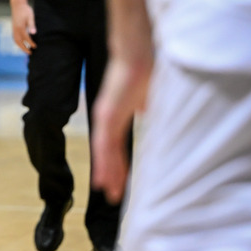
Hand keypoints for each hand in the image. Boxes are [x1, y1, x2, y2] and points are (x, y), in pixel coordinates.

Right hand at [11, 2, 36, 52]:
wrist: (18, 5)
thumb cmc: (25, 10)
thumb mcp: (30, 16)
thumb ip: (32, 25)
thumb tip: (33, 33)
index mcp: (20, 27)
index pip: (26, 38)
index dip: (30, 43)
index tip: (35, 47)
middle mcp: (16, 29)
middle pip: (19, 42)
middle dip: (24, 48)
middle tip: (30, 53)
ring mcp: (13, 29)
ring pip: (16, 41)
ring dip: (20, 47)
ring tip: (25, 50)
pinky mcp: (13, 28)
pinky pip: (14, 38)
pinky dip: (18, 43)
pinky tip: (21, 44)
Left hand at [92, 51, 152, 203]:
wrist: (136, 55)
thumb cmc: (143, 71)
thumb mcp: (146, 95)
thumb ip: (144, 105)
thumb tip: (147, 111)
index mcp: (115, 114)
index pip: (115, 144)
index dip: (117, 162)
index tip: (119, 179)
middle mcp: (106, 118)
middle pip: (108, 153)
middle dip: (112, 174)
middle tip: (113, 195)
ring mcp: (105, 117)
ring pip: (104, 153)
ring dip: (107, 174)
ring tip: (109, 193)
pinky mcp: (106, 115)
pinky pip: (104, 144)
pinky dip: (104, 163)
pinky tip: (103, 178)